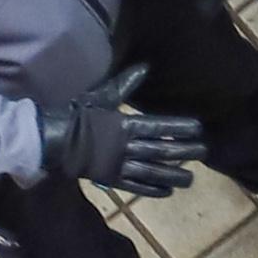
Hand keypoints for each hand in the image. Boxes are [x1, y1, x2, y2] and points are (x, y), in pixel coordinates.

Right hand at [45, 64, 204, 195]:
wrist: (53, 140)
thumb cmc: (78, 115)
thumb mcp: (103, 96)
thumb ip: (125, 84)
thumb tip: (145, 66)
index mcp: (125, 125)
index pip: (159, 127)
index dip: (179, 128)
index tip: (198, 129)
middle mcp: (127, 147)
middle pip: (161, 150)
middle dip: (184, 151)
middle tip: (204, 152)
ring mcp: (120, 165)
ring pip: (153, 172)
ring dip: (173, 175)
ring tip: (191, 178)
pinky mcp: (112, 180)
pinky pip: (136, 186)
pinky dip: (153, 189)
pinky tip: (168, 191)